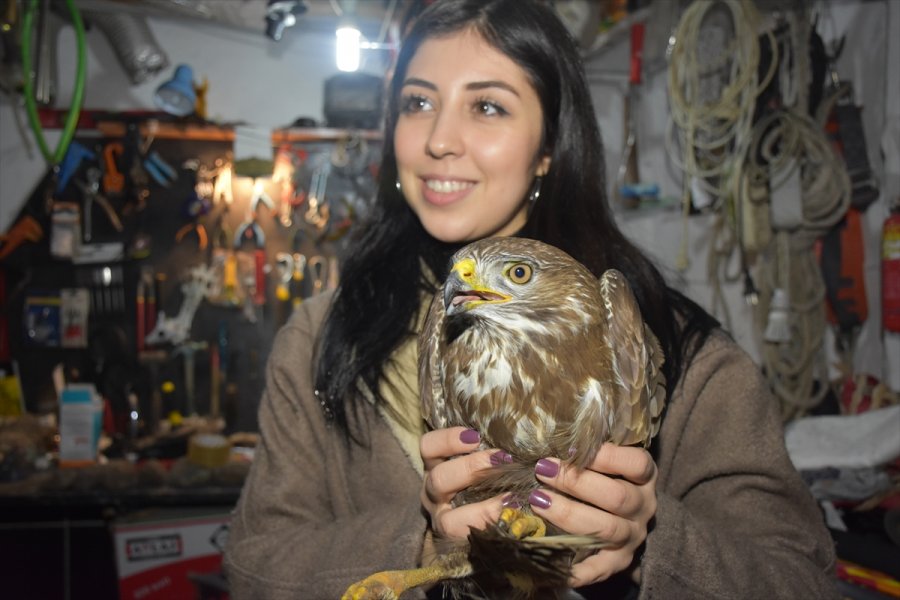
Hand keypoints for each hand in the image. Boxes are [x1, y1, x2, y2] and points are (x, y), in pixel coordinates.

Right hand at [420, 426, 505, 539]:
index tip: (475, 436)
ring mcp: (441, 521)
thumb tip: (513, 434)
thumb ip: (485, 451)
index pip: (429, 447)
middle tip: (501, 460)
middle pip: (439, 479)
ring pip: (449, 520)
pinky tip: (511, 518)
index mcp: (435, 467)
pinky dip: (490, 530)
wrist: (471, 525)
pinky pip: (468, 541)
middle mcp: (432, 493)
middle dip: (471, 469)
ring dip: (483, 508)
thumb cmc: (480, 481)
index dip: (448, 439)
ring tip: (510, 498)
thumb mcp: (475, 462)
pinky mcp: (455, 543)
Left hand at [530, 443, 656, 586]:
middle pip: (617, 497)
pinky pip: (599, 569)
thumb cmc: (605, 477)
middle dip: (575, 483)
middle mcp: (642, 508)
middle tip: (541, 469)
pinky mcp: (618, 561)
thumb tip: (550, 435)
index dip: (606, 456)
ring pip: (607, 529)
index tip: (570, 449)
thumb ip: (587, 451)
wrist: (623, 518)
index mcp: (643, 478)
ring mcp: (632, 537)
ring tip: (537, 501)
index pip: (637, 464)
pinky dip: (578, 569)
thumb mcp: (605, 460)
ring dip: (569, 514)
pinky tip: (551, 557)